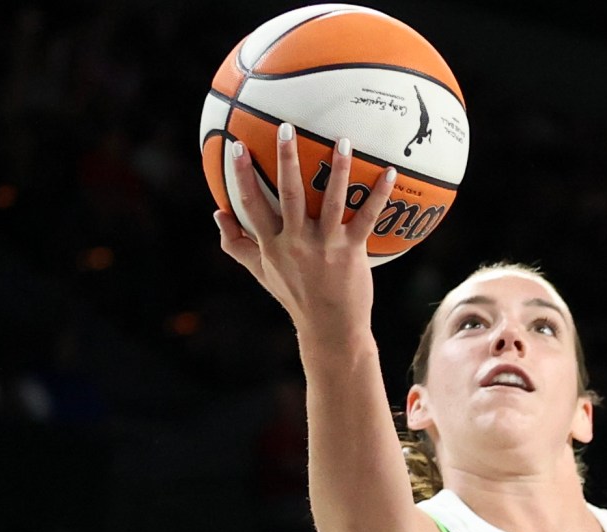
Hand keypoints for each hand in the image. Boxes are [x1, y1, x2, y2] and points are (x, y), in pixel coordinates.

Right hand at [217, 121, 374, 345]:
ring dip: (337, 170)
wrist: (330, 328)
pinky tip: (389, 172)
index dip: (242, 175)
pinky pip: (366, 217)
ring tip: (342, 141)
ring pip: (331, 201)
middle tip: (286, 128)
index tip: (236, 146)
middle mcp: (296, 242)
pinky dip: (378, 195)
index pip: (252, 204)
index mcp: (272, 245)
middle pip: (289, 195)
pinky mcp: (352, 251)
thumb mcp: (261, 272)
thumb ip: (236, 243)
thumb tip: (217, 213)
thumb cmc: (294, 297)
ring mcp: (325, 246)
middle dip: (286, 159)